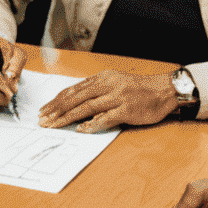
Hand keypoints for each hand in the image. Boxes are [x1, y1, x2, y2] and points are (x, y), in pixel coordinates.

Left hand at [37, 69, 177, 131]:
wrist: (164, 89)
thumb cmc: (139, 88)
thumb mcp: (115, 82)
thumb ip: (97, 90)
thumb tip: (76, 102)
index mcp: (102, 78)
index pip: (73, 90)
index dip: (57, 100)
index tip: (44, 110)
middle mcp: (107, 85)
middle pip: (75, 98)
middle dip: (56, 110)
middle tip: (43, 120)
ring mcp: (117, 97)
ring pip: (86, 107)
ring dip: (67, 117)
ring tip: (54, 125)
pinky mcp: (127, 110)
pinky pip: (106, 118)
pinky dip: (93, 124)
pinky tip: (81, 129)